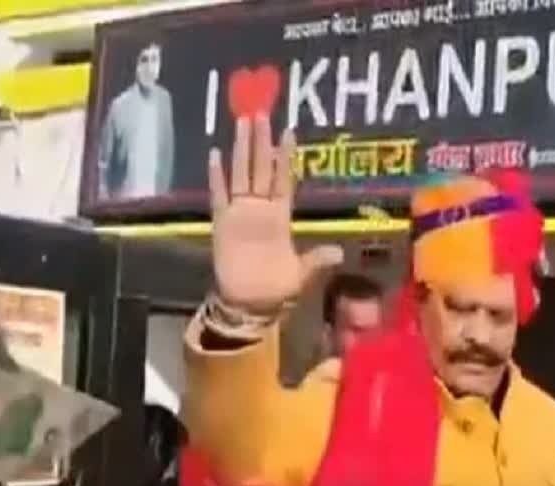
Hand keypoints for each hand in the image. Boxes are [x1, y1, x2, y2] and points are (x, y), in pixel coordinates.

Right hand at [208, 115, 342, 312]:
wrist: (249, 304)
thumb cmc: (277, 288)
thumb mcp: (302, 274)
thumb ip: (317, 259)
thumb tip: (339, 252)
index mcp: (281, 216)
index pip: (284, 179)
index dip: (285, 157)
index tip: (289, 131)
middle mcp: (261, 209)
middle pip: (260, 168)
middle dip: (261, 142)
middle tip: (261, 113)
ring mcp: (240, 214)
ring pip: (241, 174)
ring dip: (241, 150)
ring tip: (242, 123)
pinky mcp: (222, 223)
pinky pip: (218, 195)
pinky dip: (216, 177)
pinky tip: (215, 155)